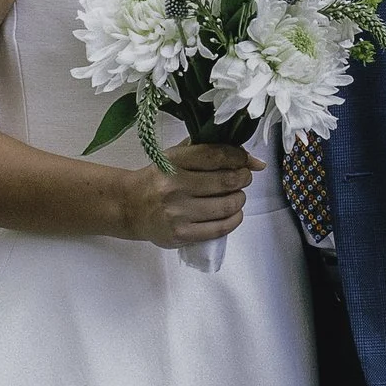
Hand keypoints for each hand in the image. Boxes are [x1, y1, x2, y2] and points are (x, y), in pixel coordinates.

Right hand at [116, 138, 257, 249]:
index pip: (216, 155)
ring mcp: (177, 212)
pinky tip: (233, 213)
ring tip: (237, 196)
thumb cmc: (158, 179)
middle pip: (226, 181)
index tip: (245, 161)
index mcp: (173, 161)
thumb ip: (210, 152)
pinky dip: (234, 219)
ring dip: (240, 199)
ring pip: (227, 205)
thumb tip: (255, 161)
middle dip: (243, 178)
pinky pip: (219, 228)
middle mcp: (174, 186)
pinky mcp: (181, 233)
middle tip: (243, 178)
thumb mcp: (177, 157)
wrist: (130, 206)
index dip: (239, 157)